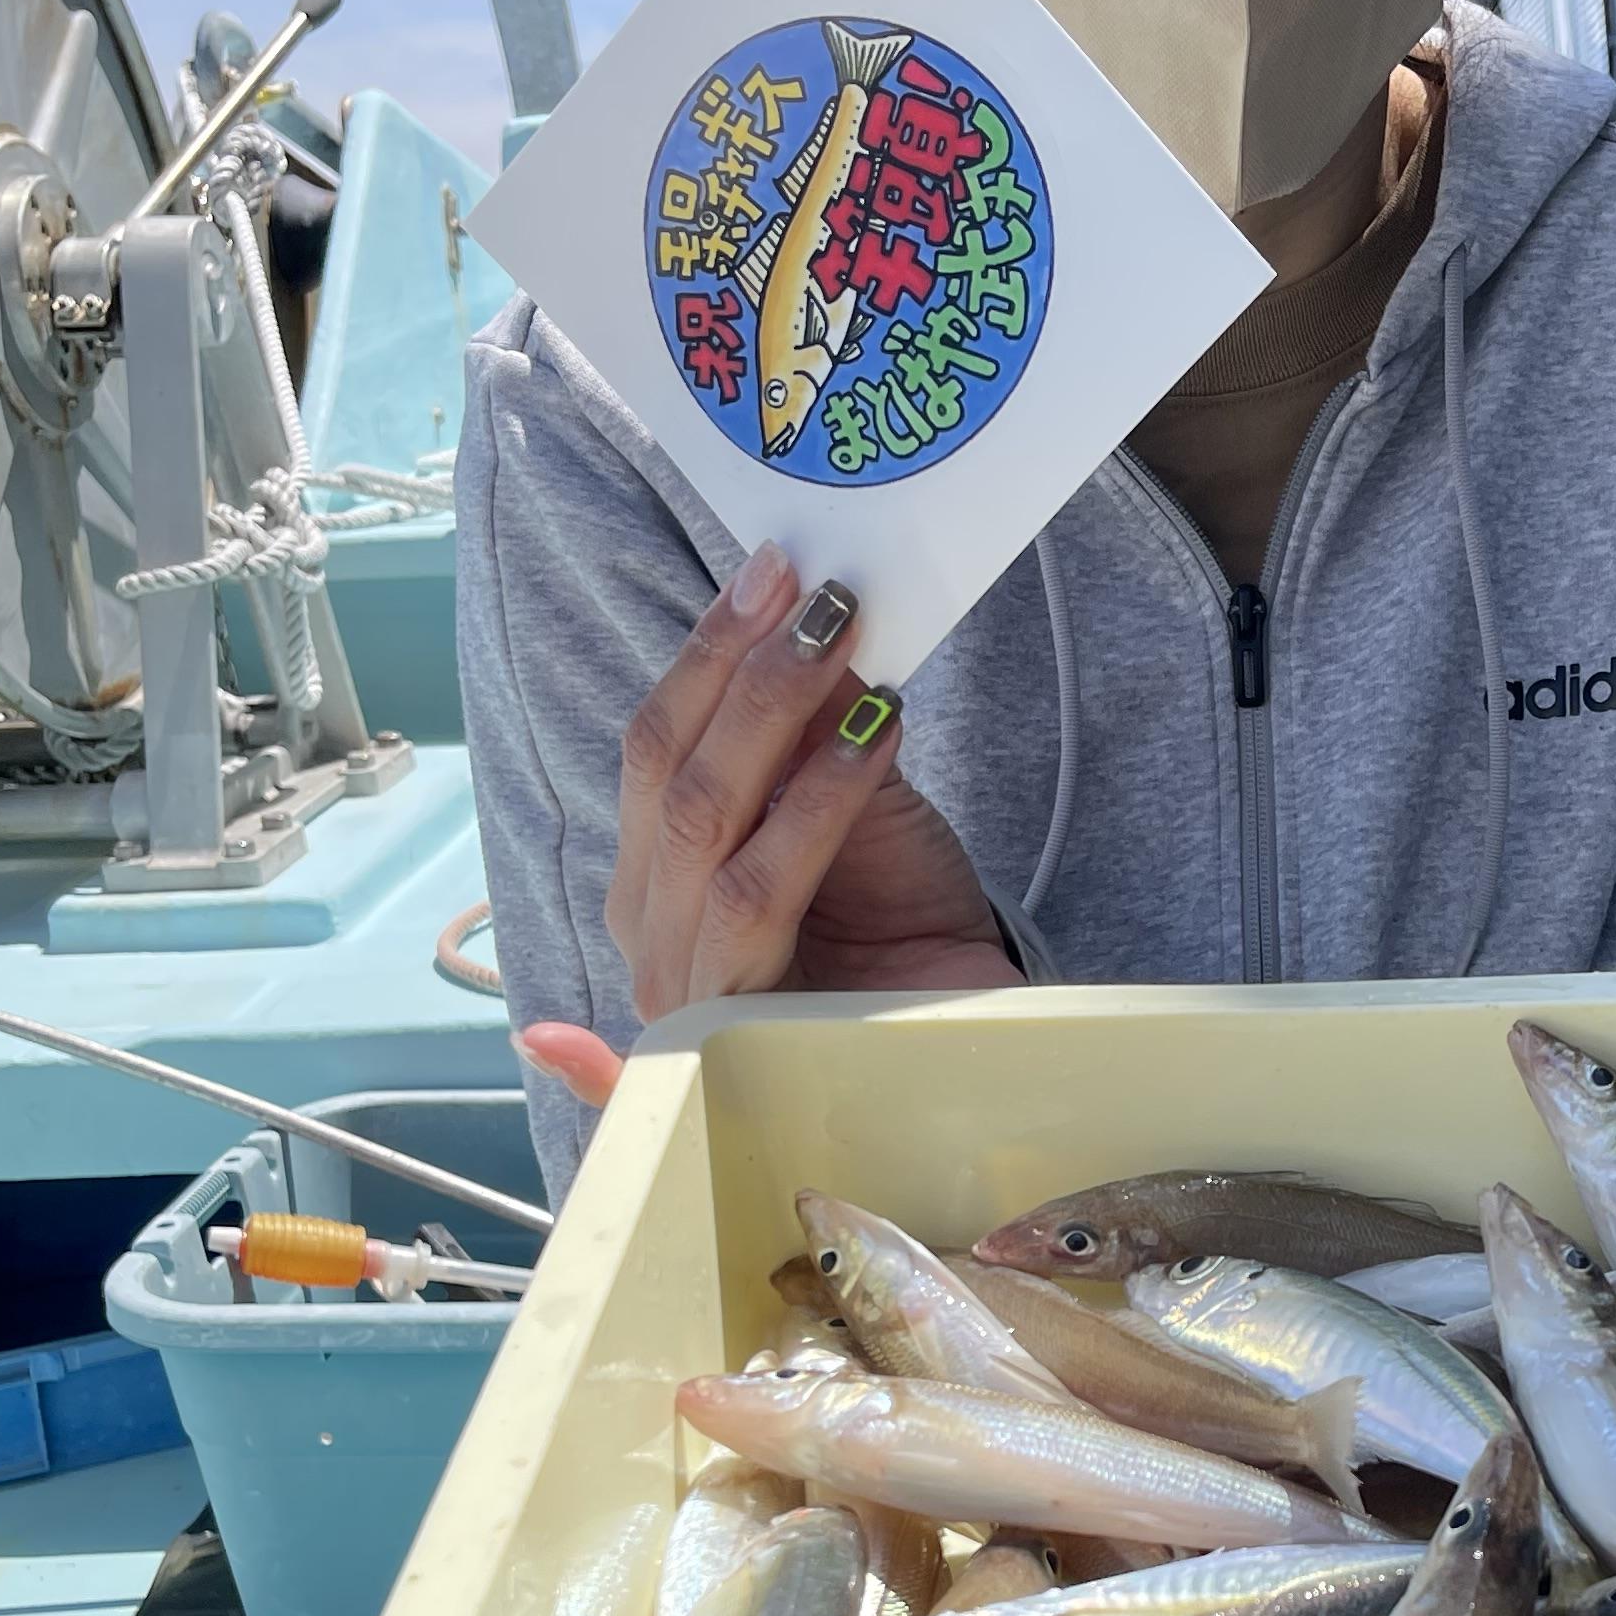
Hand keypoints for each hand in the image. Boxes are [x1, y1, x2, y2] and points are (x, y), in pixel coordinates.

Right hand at [530, 551, 1018, 1108]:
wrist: (962, 1044)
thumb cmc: (899, 932)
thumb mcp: (856, 809)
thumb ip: (816, 734)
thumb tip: (808, 621)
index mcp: (657, 880)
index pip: (654, 748)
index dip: (708, 655)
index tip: (771, 570)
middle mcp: (652, 936)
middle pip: (669, 779)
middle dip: (736, 671)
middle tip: (805, 588)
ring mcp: (687, 990)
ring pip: (704, 830)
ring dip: (771, 720)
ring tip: (838, 643)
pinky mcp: (739, 1030)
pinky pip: (760, 898)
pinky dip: (816, 808)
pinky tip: (872, 740)